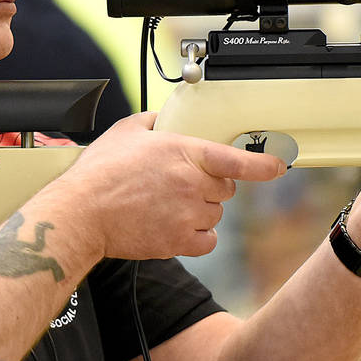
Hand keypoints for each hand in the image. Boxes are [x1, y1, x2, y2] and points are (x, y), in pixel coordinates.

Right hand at [53, 112, 286, 259]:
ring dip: (200, 212)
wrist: (81, 214)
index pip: (236, 160)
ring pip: (215, 215)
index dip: (263, 165)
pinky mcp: (178, 241)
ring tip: (169, 207)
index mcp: (182, 152)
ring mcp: (186, 214)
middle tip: (182, 186)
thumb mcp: (125, 132)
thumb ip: (152, 122)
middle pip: (225, 190)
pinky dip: (197, 236)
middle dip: (210, 187)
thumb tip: (164, 119)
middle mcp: (190, 183)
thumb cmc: (98, 174)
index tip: (279, 166)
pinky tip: (176, 227)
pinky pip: (206, 241)